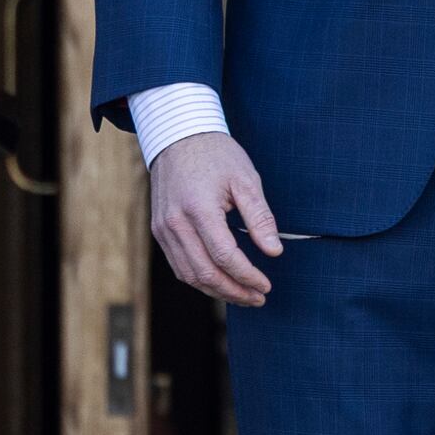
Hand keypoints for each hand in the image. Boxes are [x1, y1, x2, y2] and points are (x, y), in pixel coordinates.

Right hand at [148, 131, 283, 306]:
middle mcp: (175, 223)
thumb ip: (260, 217)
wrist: (178, 136)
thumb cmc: (216, 155)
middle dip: (234, 291)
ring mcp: (163, 229)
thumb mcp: (245, 179)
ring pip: (189, 275)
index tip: (266, 286)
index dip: (247, 276)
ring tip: (243, 295)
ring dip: (217, 291)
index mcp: (199, 208)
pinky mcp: (159, 231)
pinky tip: (221, 281)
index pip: (225, 256)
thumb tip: (274, 251)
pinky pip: (179, 265)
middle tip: (258, 298)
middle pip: (205, 273)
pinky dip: (200, 279)